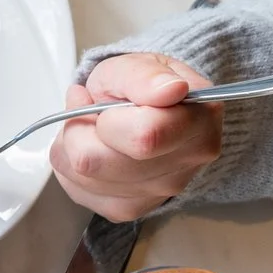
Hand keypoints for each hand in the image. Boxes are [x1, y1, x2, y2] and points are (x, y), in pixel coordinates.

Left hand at [50, 53, 222, 219]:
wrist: (142, 106)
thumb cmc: (141, 87)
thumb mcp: (136, 65)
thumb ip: (146, 75)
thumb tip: (170, 89)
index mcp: (199, 122)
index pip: (143, 137)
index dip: (108, 116)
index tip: (107, 100)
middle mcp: (187, 163)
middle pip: (100, 161)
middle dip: (82, 129)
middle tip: (94, 111)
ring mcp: (160, 192)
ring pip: (84, 176)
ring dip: (73, 145)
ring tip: (93, 128)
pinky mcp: (131, 208)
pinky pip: (79, 190)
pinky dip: (72, 166)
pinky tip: (94, 148)